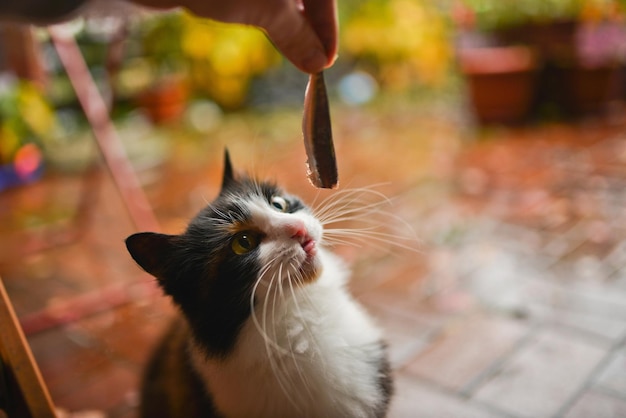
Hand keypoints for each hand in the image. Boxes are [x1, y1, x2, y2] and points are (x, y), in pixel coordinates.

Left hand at [131, 0, 337, 72]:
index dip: (326, 27)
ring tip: (288, 49)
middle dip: (305, 26)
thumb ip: (297, 34)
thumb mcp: (269, 10)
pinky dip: (257, 10)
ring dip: (282, 21)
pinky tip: (252, 23)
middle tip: (308, 60)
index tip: (324, 60)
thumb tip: (317, 62)